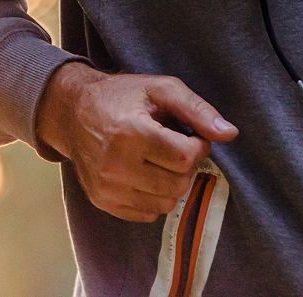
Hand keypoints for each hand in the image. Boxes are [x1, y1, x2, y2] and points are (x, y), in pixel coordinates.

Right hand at [35, 62, 237, 222]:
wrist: (72, 112)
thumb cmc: (123, 96)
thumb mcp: (163, 89)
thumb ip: (199, 110)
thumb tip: (230, 133)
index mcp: (130, 133)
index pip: (185, 157)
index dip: (199, 146)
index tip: (192, 135)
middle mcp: (114, 165)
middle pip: (178, 183)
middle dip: (187, 165)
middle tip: (177, 147)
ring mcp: (106, 188)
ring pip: (165, 203)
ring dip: (174, 183)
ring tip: (161, 160)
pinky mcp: (102, 201)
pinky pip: (146, 213)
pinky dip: (156, 197)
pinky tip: (148, 174)